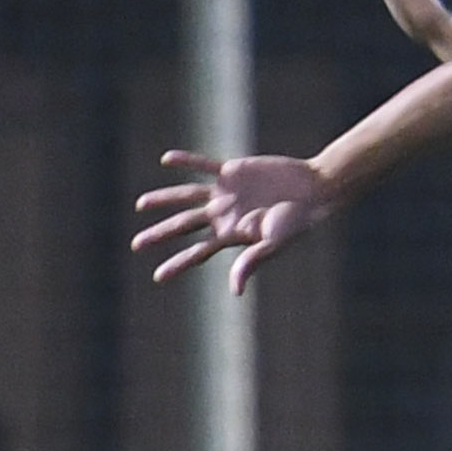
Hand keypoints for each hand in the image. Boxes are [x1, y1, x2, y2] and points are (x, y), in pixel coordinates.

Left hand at [132, 151, 332, 290]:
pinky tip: (167, 159)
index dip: (178, 264)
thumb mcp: (274, 243)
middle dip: (160, 234)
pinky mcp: (233, 171)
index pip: (198, 252)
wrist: (314, 189)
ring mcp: (226, 193)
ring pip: (187, 196)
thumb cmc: (298, 221)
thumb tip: (234, 290)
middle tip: (137, 244)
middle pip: (184, 225)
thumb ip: (251, 262)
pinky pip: (204, 165)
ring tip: (140, 204)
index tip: (158, 277)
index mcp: (231, 235)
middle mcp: (224, 214)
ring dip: (164, 199)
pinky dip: (187, 162)